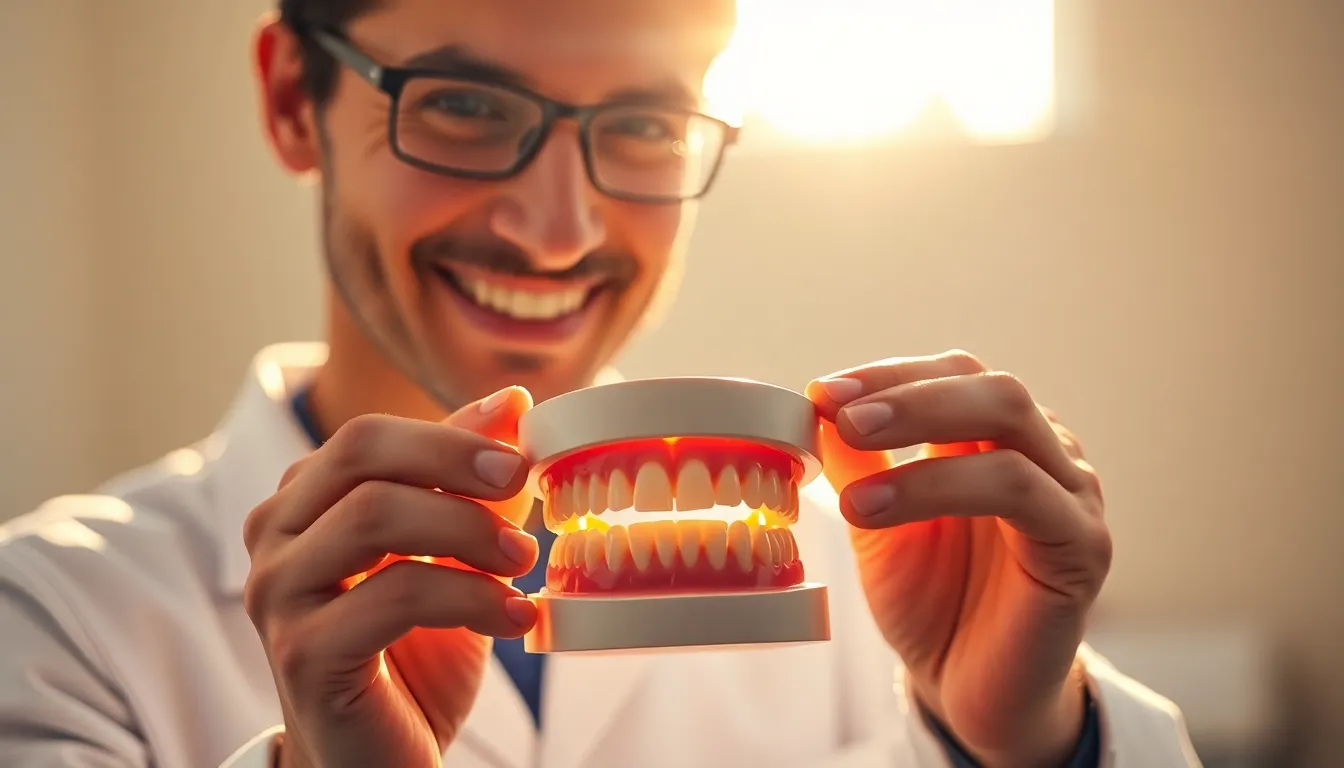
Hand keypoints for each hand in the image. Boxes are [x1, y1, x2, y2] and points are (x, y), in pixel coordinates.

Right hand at [241, 386, 539, 767]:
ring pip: (373, 516)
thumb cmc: (415, 654)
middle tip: (523, 486)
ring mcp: (279, 595)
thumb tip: (512, 400)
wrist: (383, 761)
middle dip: (454, 460)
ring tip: (525, 564)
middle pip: (360, 454)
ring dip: (468, 531)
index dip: (452, 434)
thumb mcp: (453, 555)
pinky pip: (392, 596)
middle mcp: (276, 538)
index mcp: (304, 503)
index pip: (371, 436)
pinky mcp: (304, 654)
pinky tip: (517, 619)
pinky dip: (470, 597)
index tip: (522, 454)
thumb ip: (467, 482)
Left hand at [806, 351, 1108, 766]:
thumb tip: (816, 404)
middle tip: (839, 413)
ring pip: (1010, 423)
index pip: (955, 374)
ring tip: (851, 461)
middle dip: (908, 391)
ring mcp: (1071, 494)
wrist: (966, 689)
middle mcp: (1045, 453)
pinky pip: (1024, 493)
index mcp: (998, 437)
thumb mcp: (877, 518)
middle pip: (991, 385)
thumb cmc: (931, 599)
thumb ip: (858, 461)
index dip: (890, 374)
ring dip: (922, 431)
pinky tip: (877, 511)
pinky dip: (943, 487)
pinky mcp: (1082, 545)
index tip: (822, 392)